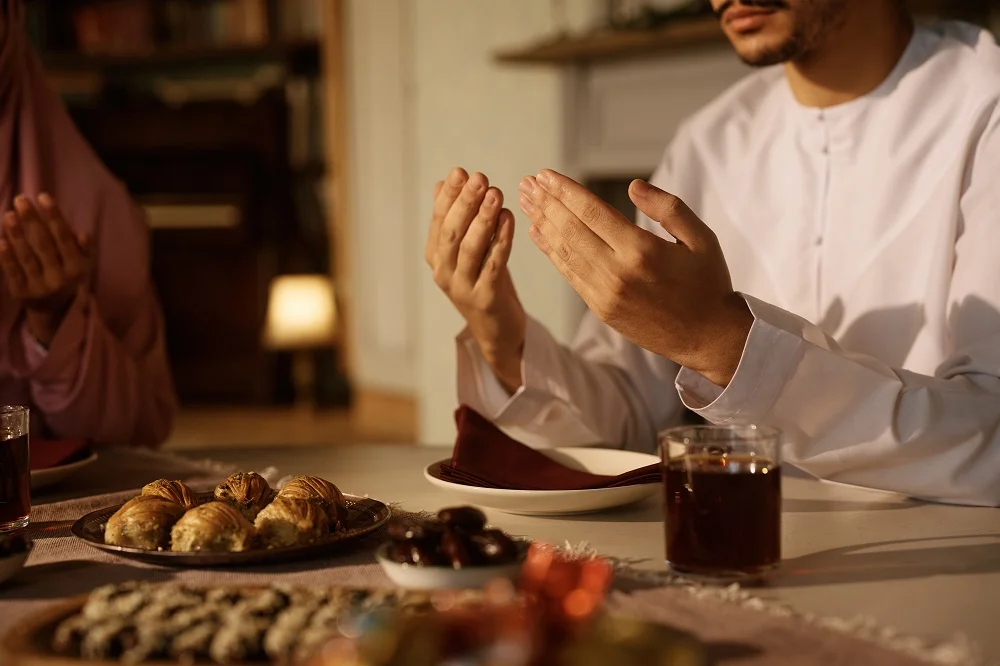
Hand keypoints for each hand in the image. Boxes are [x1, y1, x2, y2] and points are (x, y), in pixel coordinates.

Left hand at [0, 194, 90, 345]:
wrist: (53, 311)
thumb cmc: (66, 277)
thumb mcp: (81, 265)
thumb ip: (82, 248)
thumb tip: (82, 233)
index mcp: (76, 268)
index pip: (64, 238)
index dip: (54, 217)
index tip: (43, 197)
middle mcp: (60, 278)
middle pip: (44, 245)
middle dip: (32, 221)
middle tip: (21, 200)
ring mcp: (40, 286)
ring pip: (27, 257)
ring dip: (17, 235)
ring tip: (9, 215)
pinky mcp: (22, 293)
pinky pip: (13, 272)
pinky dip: (7, 256)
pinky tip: (1, 240)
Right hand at [426, 168, 524, 391]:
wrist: (497, 331)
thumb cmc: (484, 282)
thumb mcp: (467, 250)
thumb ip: (455, 219)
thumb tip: (442, 183)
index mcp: (435, 257)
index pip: (439, 220)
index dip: (449, 195)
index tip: (461, 171)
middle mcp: (444, 272)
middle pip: (451, 232)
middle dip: (464, 202)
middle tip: (479, 177)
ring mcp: (462, 287)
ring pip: (470, 248)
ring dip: (482, 218)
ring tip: (495, 193)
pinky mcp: (485, 299)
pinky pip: (493, 264)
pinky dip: (501, 240)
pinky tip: (509, 219)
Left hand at [519, 170, 751, 386]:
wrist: (708, 338)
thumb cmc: (708, 283)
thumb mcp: (701, 238)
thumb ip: (668, 208)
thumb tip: (632, 187)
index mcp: (642, 251)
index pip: (592, 212)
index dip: (565, 191)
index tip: (545, 174)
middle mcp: (618, 272)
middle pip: (571, 229)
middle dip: (546, 203)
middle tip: (527, 183)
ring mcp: (605, 294)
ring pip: (565, 252)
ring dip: (542, 223)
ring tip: (526, 202)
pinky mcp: (601, 309)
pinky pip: (569, 275)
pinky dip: (550, 252)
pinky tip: (537, 233)